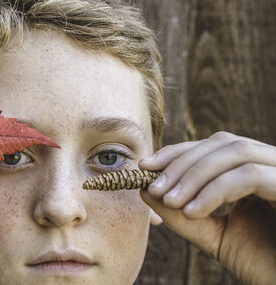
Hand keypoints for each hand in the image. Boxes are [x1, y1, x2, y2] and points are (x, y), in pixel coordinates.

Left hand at [139, 131, 275, 284]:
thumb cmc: (263, 264)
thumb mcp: (214, 234)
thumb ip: (182, 213)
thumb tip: (145, 189)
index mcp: (256, 169)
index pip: (213, 146)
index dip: (177, 152)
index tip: (145, 166)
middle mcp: (274, 164)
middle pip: (222, 143)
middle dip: (181, 164)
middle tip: (154, 188)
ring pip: (235, 153)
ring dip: (194, 176)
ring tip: (170, 202)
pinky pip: (250, 176)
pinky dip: (215, 190)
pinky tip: (193, 212)